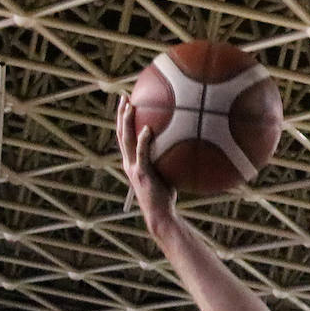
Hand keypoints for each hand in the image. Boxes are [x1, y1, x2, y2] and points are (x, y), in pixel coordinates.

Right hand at [116, 95, 175, 231]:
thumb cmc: (166, 196)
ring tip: (129, 106)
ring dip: (126, 122)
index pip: (125, 136)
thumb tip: (189, 143)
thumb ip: (170, 158)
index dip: (123, 120)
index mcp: (133, 161)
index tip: (127, 103)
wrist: (160, 214)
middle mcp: (129, 162)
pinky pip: (142, 153)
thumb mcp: (167, 173)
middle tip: (123, 96)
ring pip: (125, 140)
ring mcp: (134, 167)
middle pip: (120, 133)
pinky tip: (148, 129)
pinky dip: (143, 140)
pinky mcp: (142, 173)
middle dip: (120, 114)